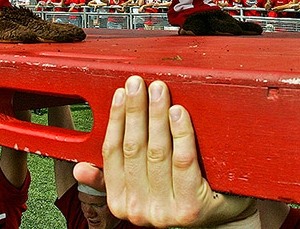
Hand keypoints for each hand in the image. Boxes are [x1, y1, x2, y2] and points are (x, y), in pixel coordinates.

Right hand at [74, 76, 255, 227]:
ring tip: (158, 91)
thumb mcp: (141, 190)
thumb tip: (80, 169)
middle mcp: (139, 210)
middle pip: (134, 148)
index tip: (121, 94)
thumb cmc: (180, 195)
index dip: (116, 119)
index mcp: (120, 202)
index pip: (112, 152)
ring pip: (157, 151)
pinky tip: (179, 114)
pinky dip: (181, 133)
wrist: (219, 216)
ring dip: (156, 115)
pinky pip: (183, 162)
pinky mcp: (190, 207)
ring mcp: (164, 211)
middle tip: (138, 84)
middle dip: (135, 110)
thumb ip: (111, 178)